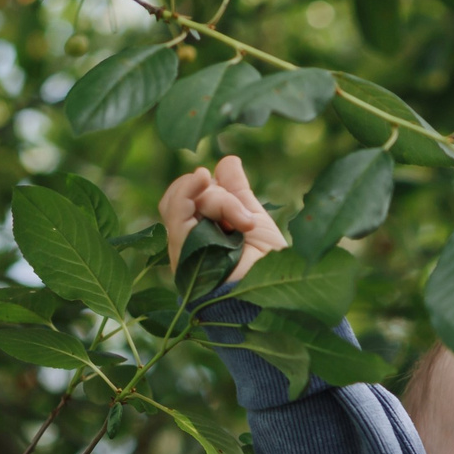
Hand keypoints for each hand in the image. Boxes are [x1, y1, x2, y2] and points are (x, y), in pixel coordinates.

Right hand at [158, 154, 287, 281]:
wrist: (279, 294)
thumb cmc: (271, 267)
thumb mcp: (255, 221)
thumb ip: (237, 193)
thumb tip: (227, 160)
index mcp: (202, 238)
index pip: (187, 201)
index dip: (205, 186)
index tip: (228, 186)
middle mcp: (188, 246)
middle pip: (181, 199)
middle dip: (216, 194)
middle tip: (244, 217)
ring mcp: (182, 252)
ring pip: (181, 202)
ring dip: (216, 200)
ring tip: (242, 220)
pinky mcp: (182, 256)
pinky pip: (175, 215)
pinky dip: (187, 192)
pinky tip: (201, 178)